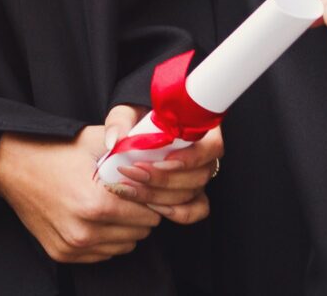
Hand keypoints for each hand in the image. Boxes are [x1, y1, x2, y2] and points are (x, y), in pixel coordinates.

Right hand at [0, 123, 162, 263]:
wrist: (12, 166)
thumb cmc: (55, 150)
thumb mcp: (94, 140)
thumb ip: (130, 147)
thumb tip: (160, 152)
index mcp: (95, 204)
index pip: (148, 215)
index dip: (151, 199)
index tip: (145, 188)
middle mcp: (83, 231)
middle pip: (139, 233)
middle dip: (140, 214)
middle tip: (129, 195)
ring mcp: (71, 246)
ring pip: (123, 246)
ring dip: (124, 228)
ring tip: (112, 205)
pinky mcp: (62, 254)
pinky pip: (102, 254)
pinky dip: (105, 239)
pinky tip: (96, 218)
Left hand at [98, 104, 219, 224]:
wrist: (133, 140)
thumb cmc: (136, 121)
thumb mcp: (126, 113)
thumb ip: (119, 122)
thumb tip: (114, 140)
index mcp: (200, 129)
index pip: (212, 146)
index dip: (192, 157)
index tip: (163, 160)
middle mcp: (205, 156)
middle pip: (199, 175)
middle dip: (164, 178)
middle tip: (134, 173)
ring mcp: (199, 177)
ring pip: (192, 194)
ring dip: (160, 194)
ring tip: (130, 188)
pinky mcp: (193, 196)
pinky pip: (194, 211)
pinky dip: (175, 212)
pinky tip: (151, 206)